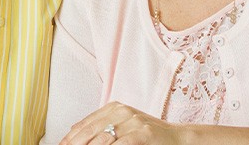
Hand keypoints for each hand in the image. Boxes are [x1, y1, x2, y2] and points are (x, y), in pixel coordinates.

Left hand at [58, 102, 182, 144]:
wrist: (178, 138)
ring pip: (102, 138)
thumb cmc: (148, 135)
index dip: (70, 137)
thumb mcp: (123, 124)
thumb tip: (73, 131)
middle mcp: (121, 111)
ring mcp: (133, 121)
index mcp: (113, 107)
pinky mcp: (143, 133)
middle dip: (75, 143)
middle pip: (90, 131)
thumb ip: (102, 125)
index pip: (85, 123)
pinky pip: (120, 144)